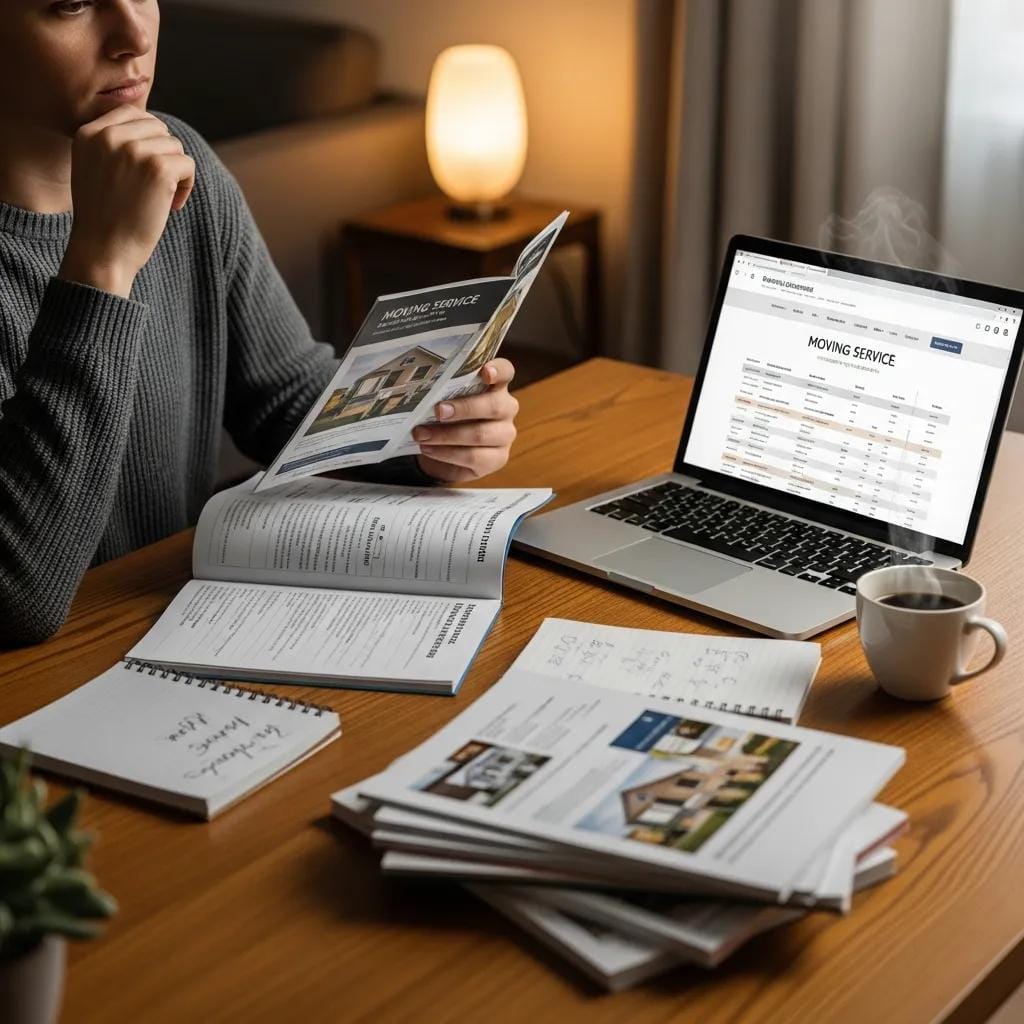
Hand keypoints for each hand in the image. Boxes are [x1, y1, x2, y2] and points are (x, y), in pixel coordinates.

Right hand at [58, 106, 194, 297]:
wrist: (103, 251)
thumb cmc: (104, 217)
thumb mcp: (94, 169)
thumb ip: (114, 144)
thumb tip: (154, 127)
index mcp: (89, 133)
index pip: (132, 113)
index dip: (149, 138)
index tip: (147, 169)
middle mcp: (109, 136)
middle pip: (158, 128)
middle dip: (163, 156)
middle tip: (157, 188)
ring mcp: (134, 150)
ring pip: (175, 146)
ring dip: (176, 173)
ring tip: (162, 199)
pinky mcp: (158, 169)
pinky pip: (187, 164)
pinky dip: (187, 186)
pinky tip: (171, 206)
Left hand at [413, 359, 518, 482]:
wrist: (446, 452)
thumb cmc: (447, 418)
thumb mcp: (445, 401)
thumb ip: (443, 392)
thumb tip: (420, 388)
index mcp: (495, 387)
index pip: (505, 372)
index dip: (498, 370)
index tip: (485, 372)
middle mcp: (505, 409)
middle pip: (493, 406)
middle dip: (464, 408)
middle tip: (438, 411)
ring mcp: (504, 435)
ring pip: (480, 434)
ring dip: (446, 435)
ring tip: (421, 434)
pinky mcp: (497, 459)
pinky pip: (473, 456)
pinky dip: (446, 453)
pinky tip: (429, 449)